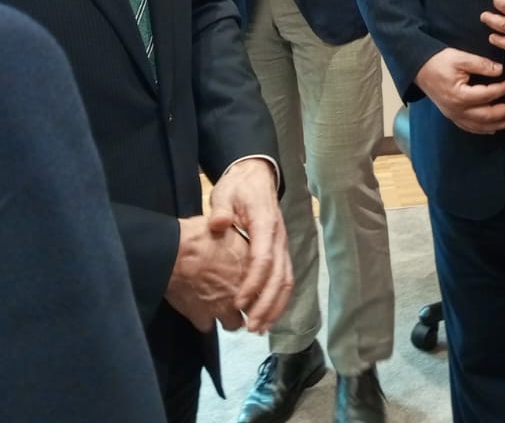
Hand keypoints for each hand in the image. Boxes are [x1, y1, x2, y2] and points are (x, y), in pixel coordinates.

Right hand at [166, 214, 251, 332]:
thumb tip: (239, 241)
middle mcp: (241, 290)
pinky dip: (204, 320)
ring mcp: (222, 307)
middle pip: (254, 309)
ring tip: (221, 309)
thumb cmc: (197, 236)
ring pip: (234, 324)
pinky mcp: (202, 316)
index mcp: (250, 266)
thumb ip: (238, 240)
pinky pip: (207, 326)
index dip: (258, 287)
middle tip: (239, 301)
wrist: (171, 254)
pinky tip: (199, 310)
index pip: (265, 285)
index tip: (252, 286)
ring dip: (229, 318)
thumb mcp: (225, 228)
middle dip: (248, 307)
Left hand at [208, 158, 292, 331]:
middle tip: (250, 327)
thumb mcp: (225, 193)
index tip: (238, 303)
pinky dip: (278, 300)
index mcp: (265, 224)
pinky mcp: (281, 252)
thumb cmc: (239, 188)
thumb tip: (217, 224)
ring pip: (287, 281)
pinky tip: (267, 316)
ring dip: (275, 307)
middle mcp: (279, 238)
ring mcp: (283, 246)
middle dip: (266, 304)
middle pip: (279, 277)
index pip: (264, 259)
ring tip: (260, 328)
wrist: (256, 177)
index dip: (253, 284)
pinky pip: (285, 279)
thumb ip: (221, 209)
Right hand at [414, 47, 504, 134]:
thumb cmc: (438, 62)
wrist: (418, 69)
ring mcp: (453, 115)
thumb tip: (500, 70)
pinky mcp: (451, 115)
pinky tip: (492, 129)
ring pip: (479, 125)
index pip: (487, 95)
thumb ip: (481, 64)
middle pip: (486, 116)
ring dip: (497, 124)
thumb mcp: (460, 58)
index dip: (502, 89)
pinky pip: (469, 127)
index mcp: (460, 95)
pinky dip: (482, 129)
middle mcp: (457, 109)